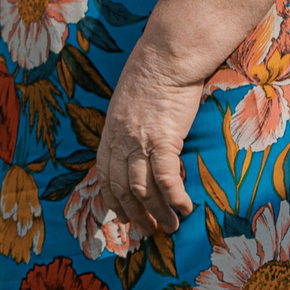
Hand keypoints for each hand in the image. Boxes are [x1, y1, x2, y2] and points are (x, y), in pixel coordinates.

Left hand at [92, 44, 208, 237]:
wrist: (166, 56)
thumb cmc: (152, 76)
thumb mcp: (130, 104)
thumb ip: (130, 126)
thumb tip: (139, 141)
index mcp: (111, 132)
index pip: (105, 174)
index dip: (113, 200)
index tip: (123, 218)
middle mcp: (120, 139)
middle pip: (122, 187)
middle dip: (134, 215)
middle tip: (149, 234)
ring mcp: (140, 140)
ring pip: (142, 187)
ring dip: (156, 212)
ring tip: (170, 228)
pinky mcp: (164, 137)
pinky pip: (165, 176)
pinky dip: (173, 196)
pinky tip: (185, 208)